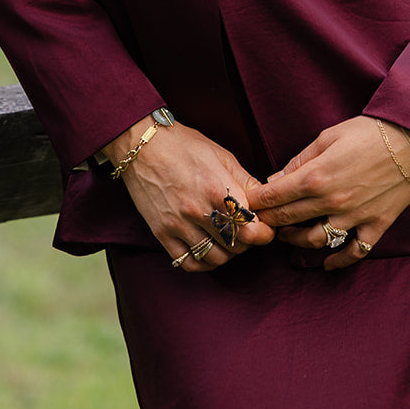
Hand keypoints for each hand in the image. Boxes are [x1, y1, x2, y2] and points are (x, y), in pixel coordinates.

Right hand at [104, 115, 274, 272]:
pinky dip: (203, 262)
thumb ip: (246, 182)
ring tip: (227, 238)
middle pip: (236, 246)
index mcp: (218, 189)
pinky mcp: (162, 233)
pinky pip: (188, 262)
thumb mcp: (222, 157)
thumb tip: (266, 202)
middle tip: (245, 230)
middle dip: (247, 241)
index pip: (252, 230)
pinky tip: (207, 249)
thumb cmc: (185, 146)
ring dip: (227, 253)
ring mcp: (178, 224)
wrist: (143, 146)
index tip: (264, 228)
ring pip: (215, 258)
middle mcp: (199, 211)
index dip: (264, 233)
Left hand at [247, 116, 409, 269]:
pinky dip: (339, 261)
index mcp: (316, 176)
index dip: (256, 203)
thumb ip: (299, 161)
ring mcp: (355, 217)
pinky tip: (326, 264)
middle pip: (288, 220)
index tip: (248, 205)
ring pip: (315, 241)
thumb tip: (275, 179)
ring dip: (296, 241)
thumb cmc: (368, 133)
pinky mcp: (376, 225)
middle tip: (260, 221)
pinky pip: (355, 252)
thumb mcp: (327, 137)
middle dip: (269, 221)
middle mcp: (332, 201)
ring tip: (288, 235)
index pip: (273, 197)